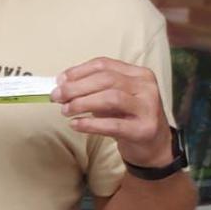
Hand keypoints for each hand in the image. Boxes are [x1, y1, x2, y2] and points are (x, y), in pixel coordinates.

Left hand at [53, 58, 174, 167]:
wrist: (153, 144)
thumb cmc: (127, 117)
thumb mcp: (112, 98)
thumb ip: (92, 89)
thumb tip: (61, 86)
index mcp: (139, 74)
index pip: (104, 65)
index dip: (78, 71)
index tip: (59, 80)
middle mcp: (147, 87)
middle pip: (106, 79)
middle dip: (76, 87)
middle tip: (56, 97)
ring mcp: (148, 108)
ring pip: (111, 98)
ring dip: (82, 103)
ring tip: (65, 110)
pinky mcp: (144, 129)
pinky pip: (113, 124)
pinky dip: (90, 124)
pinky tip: (75, 124)